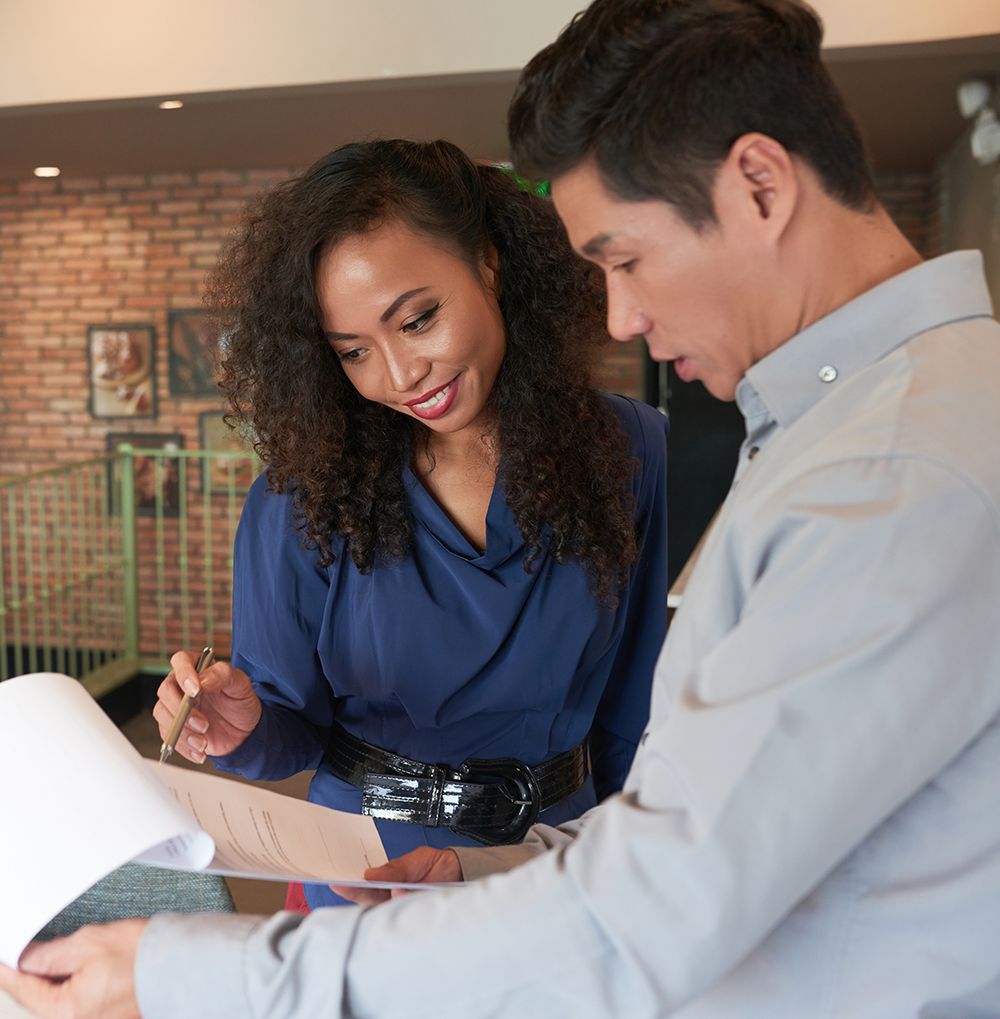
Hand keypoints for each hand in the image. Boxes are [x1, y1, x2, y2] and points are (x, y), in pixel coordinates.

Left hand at [0, 919, 145, 1018]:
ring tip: (61, 950)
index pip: (22, 989)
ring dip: (53, 977)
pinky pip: (77, 1000)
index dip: (8, 969)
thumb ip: (48, 955)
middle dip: (32, 972)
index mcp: (65, 1012)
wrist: (181, 961)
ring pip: (58, 998)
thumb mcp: (87, 943)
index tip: (2, 957)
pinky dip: (72, 983)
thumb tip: (24, 959)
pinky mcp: (107, 1015)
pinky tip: (79, 964)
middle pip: (39, 997)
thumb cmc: (142, 953)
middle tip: (28, 948)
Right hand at [154, 650, 261, 762]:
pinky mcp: (174, 726)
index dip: (184, 674)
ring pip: (163, 714)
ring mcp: (175, 706)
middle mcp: (182, 685)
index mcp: (198, 668)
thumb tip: (204, 679)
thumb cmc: (241, 703)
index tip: (195, 690)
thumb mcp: (241, 685)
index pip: (181, 661)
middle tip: (203, 724)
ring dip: (182, 732)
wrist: (244, 732)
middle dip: (182, 710)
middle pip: (166, 690)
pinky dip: (183, 746)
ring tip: (204, 742)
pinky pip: (168, 736)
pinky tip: (199, 751)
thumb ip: (224, 675)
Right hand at [332, 846, 462, 905]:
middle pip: (372, 903)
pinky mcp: (419, 915)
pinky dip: (406, 901)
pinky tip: (404, 892)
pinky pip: (409, 913)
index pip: (365, 890)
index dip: (351, 888)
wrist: (462, 870)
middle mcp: (394, 900)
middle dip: (361, 895)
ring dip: (390, 897)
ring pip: (389, 909)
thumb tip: (370, 874)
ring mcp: (405, 909)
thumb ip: (394, 868)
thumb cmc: (435, 865)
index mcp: (388, 885)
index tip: (336, 884)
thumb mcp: (414, 859)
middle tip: (351, 886)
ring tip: (394, 885)